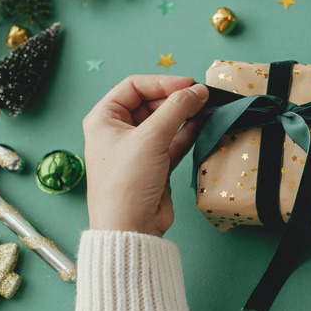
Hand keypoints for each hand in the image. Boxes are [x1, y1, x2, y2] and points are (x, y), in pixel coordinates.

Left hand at [82, 75, 208, 235]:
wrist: (130, 227)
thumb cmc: (126, 183)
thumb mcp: (151, 137)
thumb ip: (177, 109)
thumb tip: (197, 91)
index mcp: (103, 119)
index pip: (134, 87)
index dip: (162, 82)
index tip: (187, 85)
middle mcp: (117, 132)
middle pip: (151, 103)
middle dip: (176, 98)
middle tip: (201, 96)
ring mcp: (137, 149)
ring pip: (164, 122)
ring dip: (185, 114)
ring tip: (206, 106)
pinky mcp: (154, 165)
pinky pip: (173, 140)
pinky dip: (188, 131)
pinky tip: (203, 122)